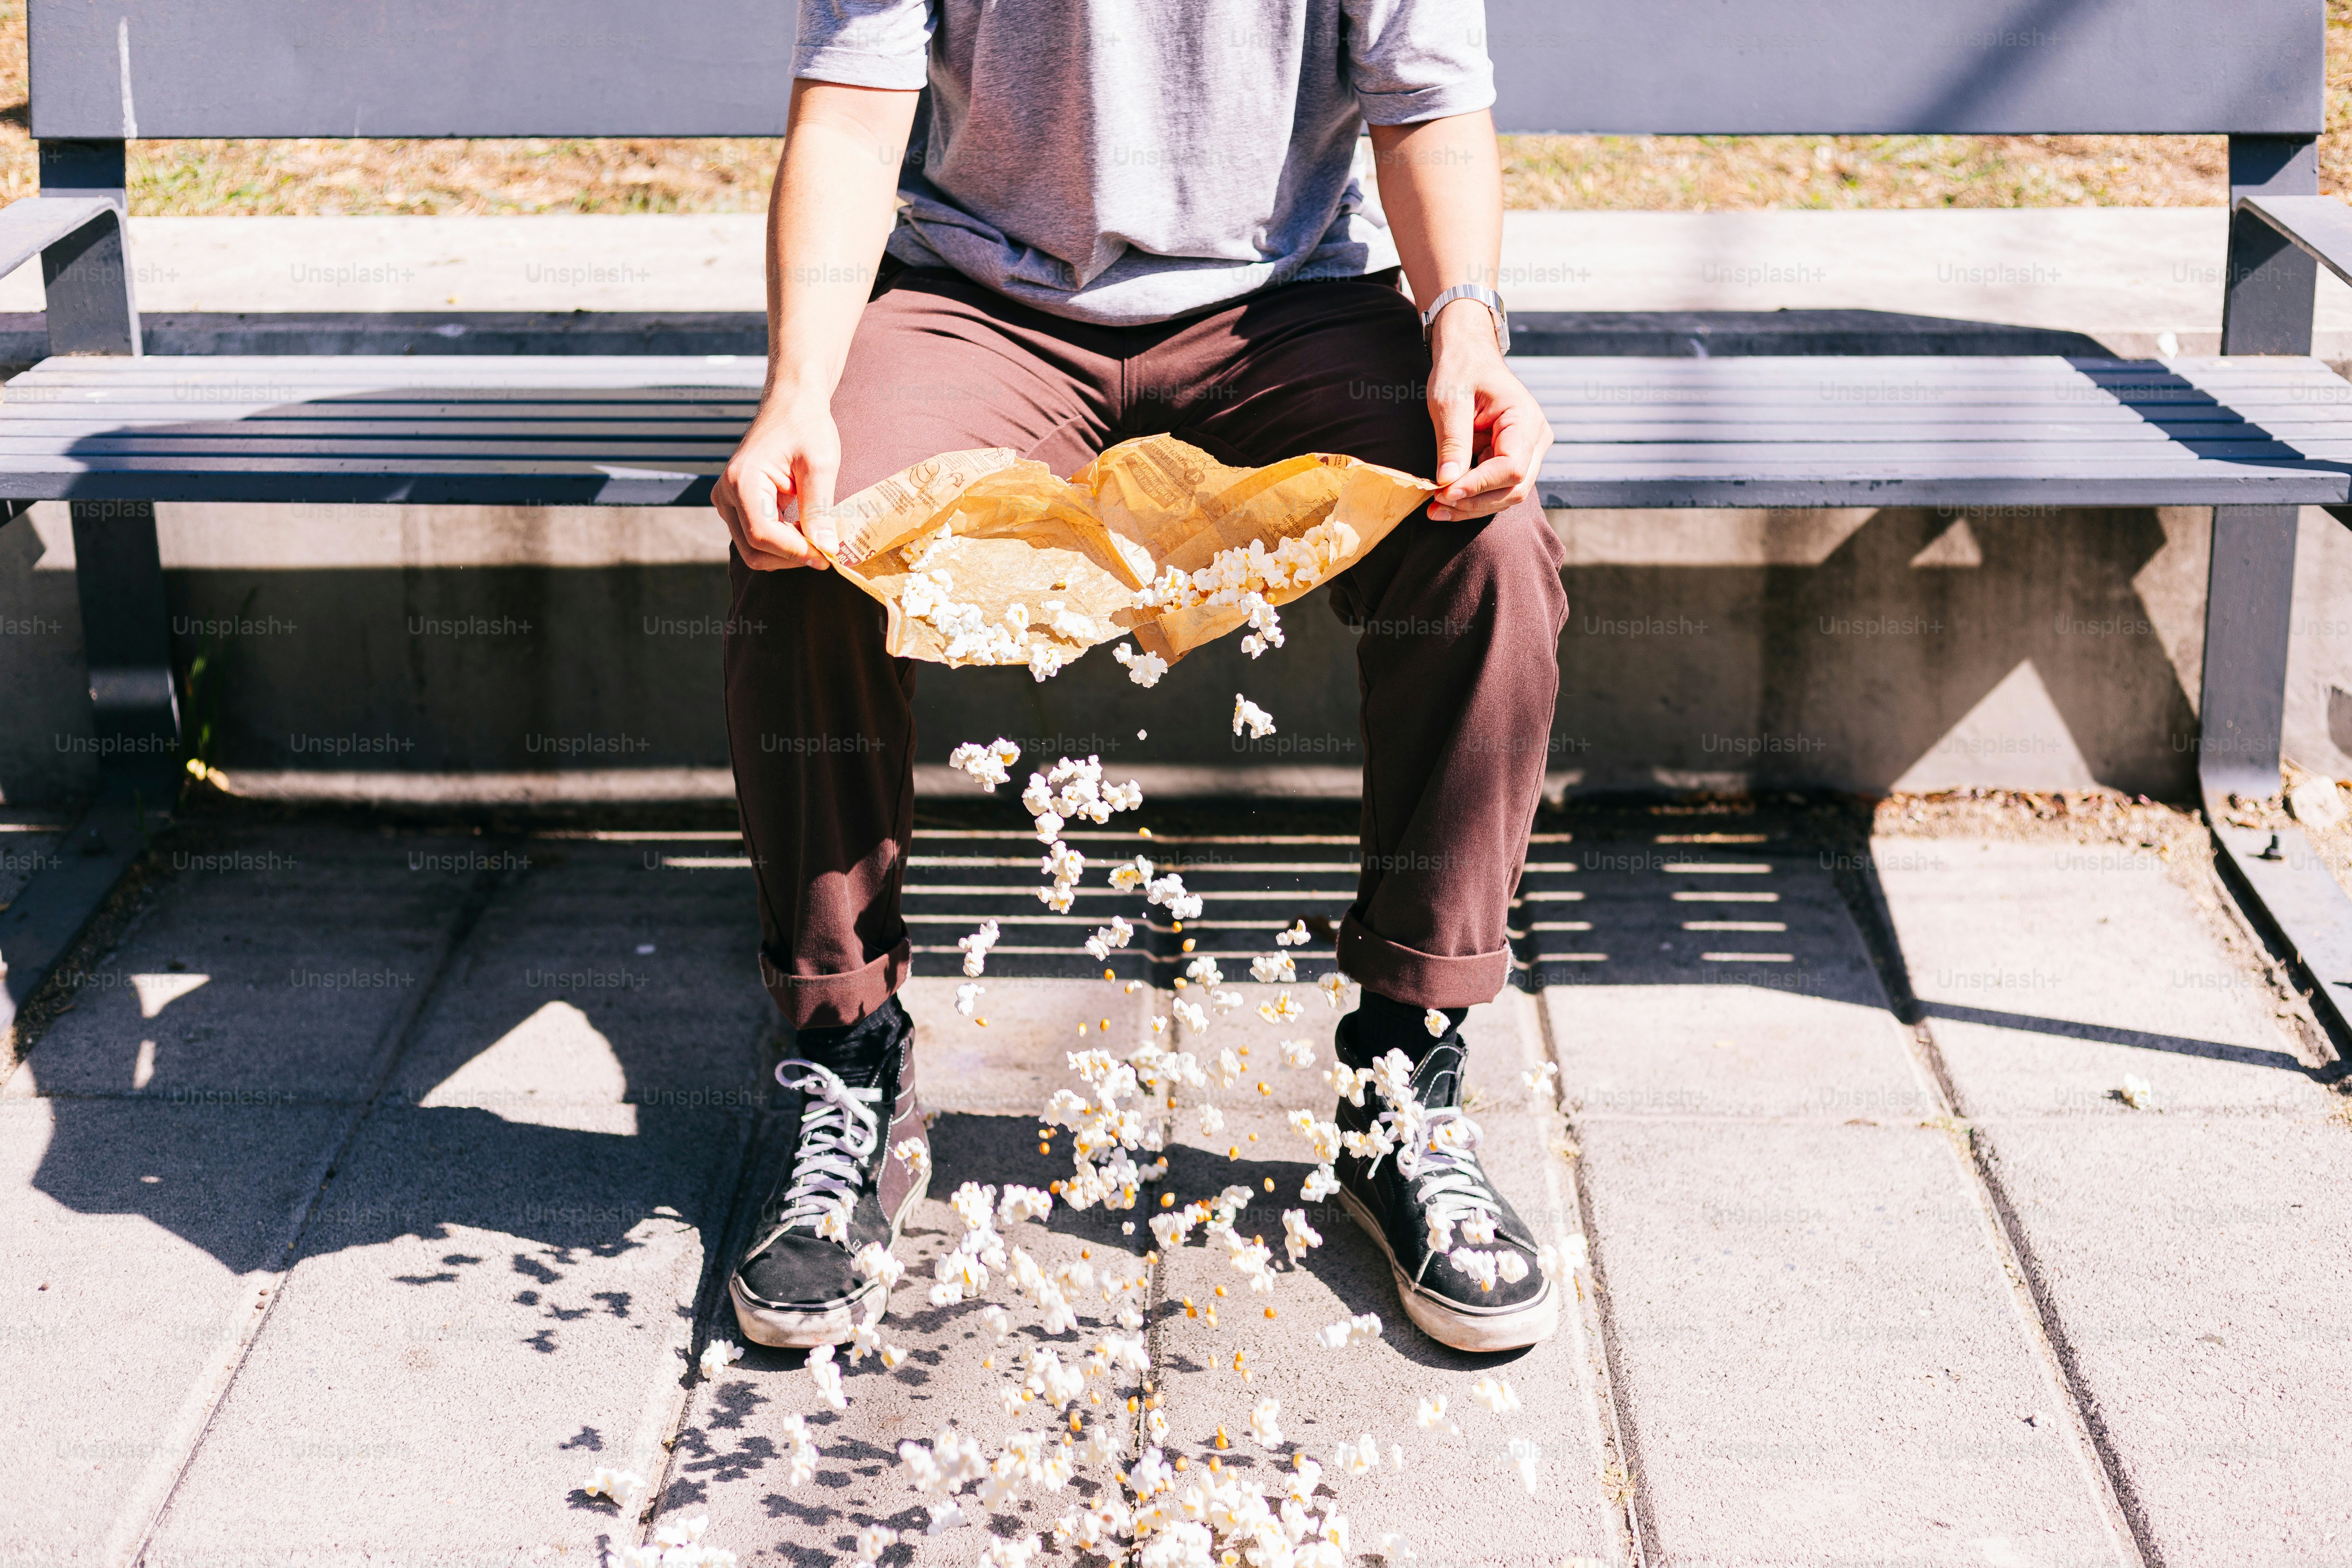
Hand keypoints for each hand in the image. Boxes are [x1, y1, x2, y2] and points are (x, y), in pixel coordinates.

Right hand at [711, 394, 841, 569]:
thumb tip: (826, 549)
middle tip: (826, 552)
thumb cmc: (806, 426)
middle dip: (791, 557)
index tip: (827, 557)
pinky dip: (782, 543)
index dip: (796, 552)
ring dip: (787, 553)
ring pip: (753, 549)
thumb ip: (819, 508)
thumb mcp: (820, 465)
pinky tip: (806, 531)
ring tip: (818, 539)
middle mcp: (726, 493)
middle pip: (753, 549)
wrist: (791, 404)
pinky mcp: (737, 505)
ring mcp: (727, 501)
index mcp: (741, 481)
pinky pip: (756, 537)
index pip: (762, 535)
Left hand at [1424, 301, 1552, 521]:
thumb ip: (1452, 441)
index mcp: (1524, 418)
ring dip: (1471, 506)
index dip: (1479, 485)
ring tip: (1435, 509)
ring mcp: (1527, 451)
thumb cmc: (1460, 370)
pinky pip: (1496, 488)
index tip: (1444, 492)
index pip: (1512, 466)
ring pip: (1506, 494)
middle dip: (1474, 502)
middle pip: (1513, 488)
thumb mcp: (1449, 401)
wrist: (1468, 355)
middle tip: (1435, 507)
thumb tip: (1447, 482)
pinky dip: (1471, 498)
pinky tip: (1444, 501)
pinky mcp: (1512, 459)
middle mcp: (1535, 438)